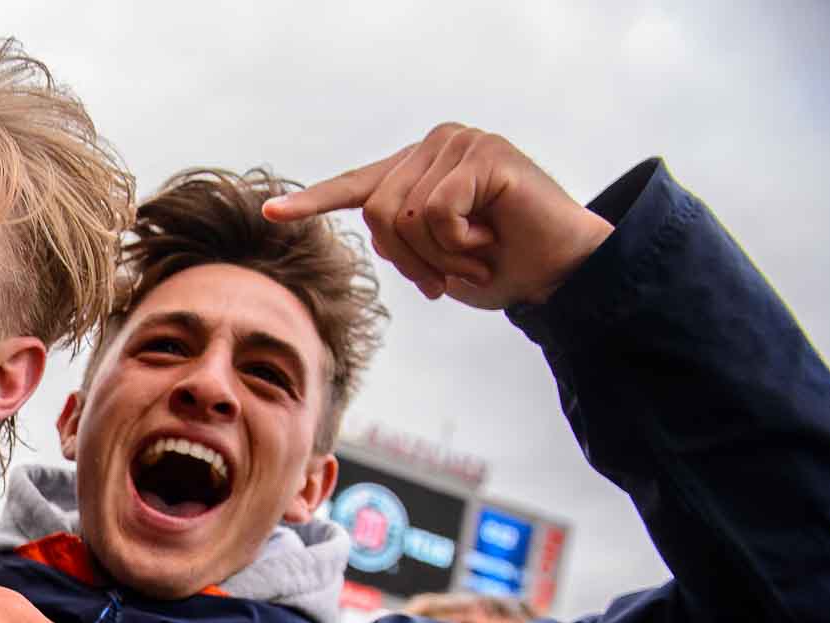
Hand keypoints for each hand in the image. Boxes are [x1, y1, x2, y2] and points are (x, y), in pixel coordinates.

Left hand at [265, 123, 613, 307]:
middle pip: (376, 213)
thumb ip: (399, 242)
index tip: (269, 213)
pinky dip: (458, 241)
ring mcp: (459, 143)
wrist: (560, 273)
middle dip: (410, 260)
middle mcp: (433, 147)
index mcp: (416, 172)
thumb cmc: (500, 268)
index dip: (312, 203)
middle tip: (451, 273)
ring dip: (438, 255)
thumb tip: (373, 228)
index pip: (355, 186)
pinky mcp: (483, 152)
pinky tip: (489, 236)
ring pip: (403, 216)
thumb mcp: (436, 261)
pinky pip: (435, 211)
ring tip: (476, 252)